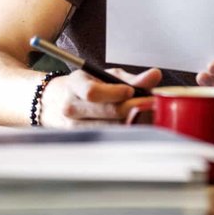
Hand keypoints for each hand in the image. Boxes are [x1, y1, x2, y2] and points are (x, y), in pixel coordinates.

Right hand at [39, 66, 161, 127]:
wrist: (58, 101)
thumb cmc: (89, 85)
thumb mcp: (107, 76)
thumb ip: (133, 78)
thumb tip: (155, 75)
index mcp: (76, 85)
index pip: (93, 92)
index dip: (114, 93)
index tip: (131, 91)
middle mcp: (71, 107)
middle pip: (104, 112)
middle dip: (130, 109)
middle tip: (149, 105)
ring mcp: (73, 126)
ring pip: (107, 127)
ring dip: (129, 122)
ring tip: (145, 115)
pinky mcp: (80, 139)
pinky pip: (105, 137)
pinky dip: (122, 132)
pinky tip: (134, 126)